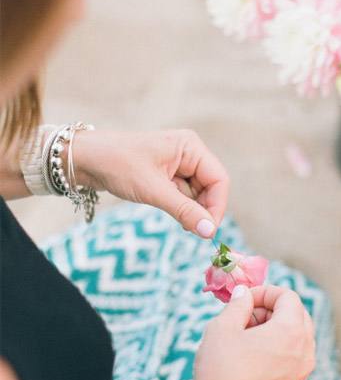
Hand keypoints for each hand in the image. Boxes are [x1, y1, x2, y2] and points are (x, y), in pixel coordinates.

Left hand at [74, 129, 228, 237]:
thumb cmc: (116, 165)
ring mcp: (178, 164)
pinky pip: (183, 195)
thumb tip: (210, 232)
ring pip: (197, 194)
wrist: (82, 159)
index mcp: (190, 147)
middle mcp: (188, 153)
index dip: (217, 206)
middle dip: (203, 210)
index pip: (219, 179)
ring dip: (190, 210)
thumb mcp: (153, 190)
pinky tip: (170, 213)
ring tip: (178, 222)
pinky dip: (180, 207)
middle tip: (193, 230)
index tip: (208, 230)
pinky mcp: (167, 174)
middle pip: (211, 188)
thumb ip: (184, 211)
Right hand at [190, 285, 315, 379]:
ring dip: (275, 326)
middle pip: (297, 313)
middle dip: (272, 308)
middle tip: (244, 316)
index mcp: (292, 331)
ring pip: (297, 333)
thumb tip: (245, 293)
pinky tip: (253, 353)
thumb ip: (238, 304)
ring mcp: (303, 368)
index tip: (244, 299)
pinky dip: (279, 345)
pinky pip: (295, 353)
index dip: (265, 292)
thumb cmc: (220, 370)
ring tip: (246, 335)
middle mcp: (305, 349)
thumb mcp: (223, 328)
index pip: (289, 297)